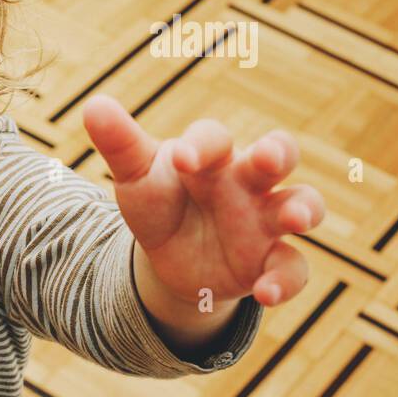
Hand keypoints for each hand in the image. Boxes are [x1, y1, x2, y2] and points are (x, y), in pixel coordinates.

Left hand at [81, 94, 324, 308]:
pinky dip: (284, 281)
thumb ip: (120, 144)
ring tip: (294, 219)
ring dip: (303, 208)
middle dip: (277, 152)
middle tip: (267, 157)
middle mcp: (246, 181)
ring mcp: (265, 219)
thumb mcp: (135, 177)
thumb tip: (94, 103)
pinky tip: (265, 293)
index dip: (201, 145)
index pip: (214, 138)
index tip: (182, 160)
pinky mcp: (271, 260)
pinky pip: (292, 267)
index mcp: (212, 156)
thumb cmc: (158, 203)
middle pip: (277, 154)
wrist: (171, 257)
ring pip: (302, 203)